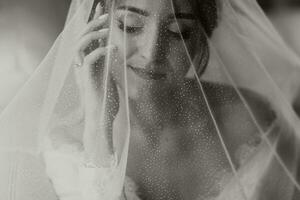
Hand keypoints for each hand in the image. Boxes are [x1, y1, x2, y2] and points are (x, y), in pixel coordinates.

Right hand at [74, 2, 118, 166]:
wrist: (100, 119)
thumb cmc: (105, 101)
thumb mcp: (107, 78)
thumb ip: (105, 64)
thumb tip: (111, 53)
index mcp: (89, 63)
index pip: (89, 39)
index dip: (93, 24)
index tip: (101, 11)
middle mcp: (83, 64)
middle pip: (83, 37)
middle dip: (92, 22)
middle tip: (105, 12)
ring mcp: (84, 71)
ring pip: (82, 45)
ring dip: (94, 33)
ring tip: (107, 28)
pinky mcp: (88, 78)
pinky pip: (91, 59)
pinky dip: (102, 50)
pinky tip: (114, 48)